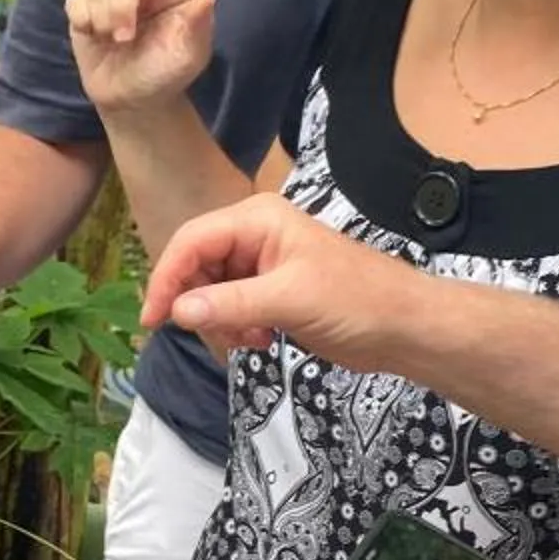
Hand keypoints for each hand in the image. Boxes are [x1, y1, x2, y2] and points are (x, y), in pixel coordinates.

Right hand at [64, 0, 216, 113]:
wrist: (134, 101)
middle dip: (122, 5)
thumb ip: (198, 23)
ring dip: (104, 18)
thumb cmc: (167, 74)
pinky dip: (83, 18)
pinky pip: (76, 0)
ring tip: (115, 42)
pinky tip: (95, 36)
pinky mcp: (84, 12)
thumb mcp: (190, 53)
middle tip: (126, 38)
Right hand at [142, 192, 417, 365]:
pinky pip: (230, 308)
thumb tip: (177, 312)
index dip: (166, 278)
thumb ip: (230, 304)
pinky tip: (262, 340)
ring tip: (251, 339)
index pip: (191, 241)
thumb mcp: (289, 300)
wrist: (404, 327)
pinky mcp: (271, 293)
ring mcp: (262, 265)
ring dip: (220, 322)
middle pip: (196, 266)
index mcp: (258, 219)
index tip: (154, 320)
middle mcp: (254, 235)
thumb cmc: (357, 300)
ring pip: (210, 292)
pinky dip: (236, 328)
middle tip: (217, 336)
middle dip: (198, 304)